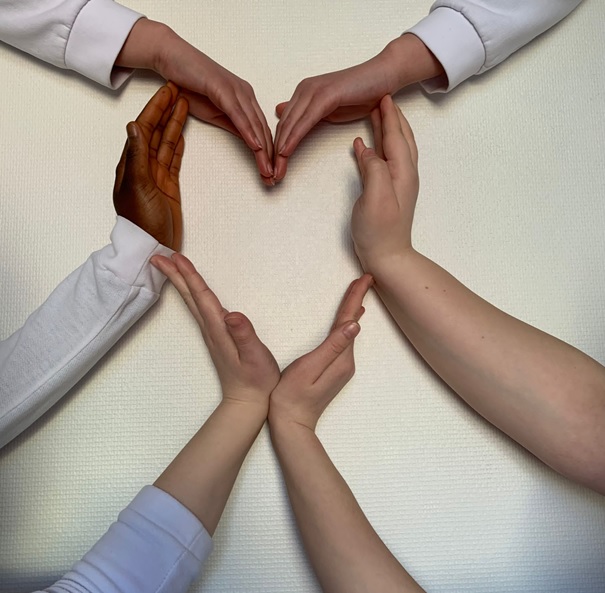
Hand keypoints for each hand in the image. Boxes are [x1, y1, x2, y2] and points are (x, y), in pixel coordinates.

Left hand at [114, 83, 187, 250]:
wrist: (151, 246)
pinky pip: (173, 160)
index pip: (143, 128)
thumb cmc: (141, 220)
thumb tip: (134, 125)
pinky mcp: (169, 186)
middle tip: (178, 90)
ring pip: (166, 143)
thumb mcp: (138, 185)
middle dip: (165, 110)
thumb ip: (138, 156)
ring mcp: (157, 176)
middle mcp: (143, 166)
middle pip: (155, 131)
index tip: (166, 91)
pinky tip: (181, 134)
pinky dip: (177, 145)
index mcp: (132, 163)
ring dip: (173, 124)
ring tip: (184, 105)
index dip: (154, 108)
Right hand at [116, 19, 273, 185]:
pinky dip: (248, 131)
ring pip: (254, 124)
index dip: (268, 154)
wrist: (171, 58)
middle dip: (269, 157)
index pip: (261, 130)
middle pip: (262, 130)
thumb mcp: (215, 113)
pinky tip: (256, 147)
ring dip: (262, 150)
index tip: (270, 173)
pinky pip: (239, 114)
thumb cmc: (190, 85)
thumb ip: (233, 126)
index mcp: (245, 99)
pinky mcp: (223, 88)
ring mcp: (236, 90)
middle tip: (273, 178)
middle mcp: (245, 94)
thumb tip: (249, 142)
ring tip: (267, 169)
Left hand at [151, 253, 279, 406]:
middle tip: (158, 255)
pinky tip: (190, 291)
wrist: (247, 401)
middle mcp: (211, 329)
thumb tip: (230, 314)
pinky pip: (198, 308)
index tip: (175, 257)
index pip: (202, 297)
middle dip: (175, 275)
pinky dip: (190, 294)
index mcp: (219, 329)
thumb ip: (244, 335)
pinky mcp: (215, 336)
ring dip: (180, 282)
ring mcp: (211, 333)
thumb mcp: (255, 356)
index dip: (190, 276)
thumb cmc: (256, 379)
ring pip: (191, 302)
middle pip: (190, 297)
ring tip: (169, 266)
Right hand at [268, 275, 372, 430]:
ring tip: (358, 292)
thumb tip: (355, 325)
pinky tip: (349, 320)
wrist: (292, 423)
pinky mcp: (335, 370)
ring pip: (348, 331)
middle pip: (351, 323)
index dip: (355, 297)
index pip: (349, 320)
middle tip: (366, 278)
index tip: (365, 278)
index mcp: (341, 358)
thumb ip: (332, 347)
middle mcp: (346, 361)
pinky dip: (346, 324)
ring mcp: (342, 366)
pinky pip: (343, 340)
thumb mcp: (310, 367)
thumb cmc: (292, 395)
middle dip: (357, 299)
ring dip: (352, 310)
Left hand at [273, 34, 440, 181]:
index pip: (284, 124)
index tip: (273, 168)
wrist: (383, 76)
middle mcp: (304, 90)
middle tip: (270, 175)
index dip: (275, 147)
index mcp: (303, 94)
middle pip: (282, 126)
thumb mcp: (329, 109)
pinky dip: (294, 138)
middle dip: (274, 153)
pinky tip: (286, 152)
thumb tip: (283, 113)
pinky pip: (304, 121)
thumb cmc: (361, 94)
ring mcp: (313, 91)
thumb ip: (308, 115)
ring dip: (281, 150)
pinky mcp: (324, 95)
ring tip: (276, 170)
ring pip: (290, 124)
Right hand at [351, 95, 418, 270]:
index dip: (389, 116)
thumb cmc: (380, 231)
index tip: (383, 96)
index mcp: (402, 172)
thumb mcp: (375, 197)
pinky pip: (386, 159)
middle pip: (401, 138)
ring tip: (379, 114)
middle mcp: (404, 174)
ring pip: (396, 147)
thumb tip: (366, 148)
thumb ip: (373, 168)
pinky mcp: (389, 191)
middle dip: (393, 117)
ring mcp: (398, 183)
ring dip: (389, 129)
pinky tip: (368, 145)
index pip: (396, 136)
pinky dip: (380, 146)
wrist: (387, 256)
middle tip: (384, 98)